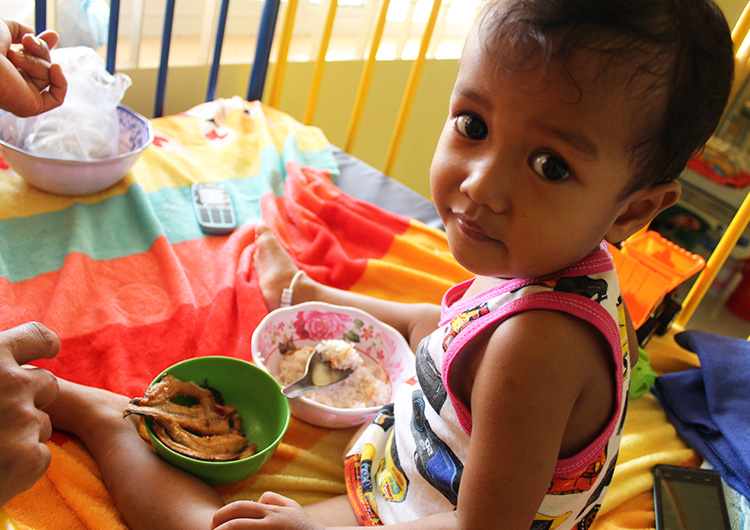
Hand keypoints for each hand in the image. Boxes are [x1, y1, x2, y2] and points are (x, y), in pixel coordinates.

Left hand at [0, 18, 66, 116]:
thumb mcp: (3, 27)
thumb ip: (18, 29)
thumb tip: (32, 34)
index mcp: (4, 64)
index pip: (31, 59)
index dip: (43, 47)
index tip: (52, 35)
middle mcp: (12, 80)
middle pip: (42, 66)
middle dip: (40, 50)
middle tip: (28, 41)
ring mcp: (20, 94)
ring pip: (46, 76)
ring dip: (34, 62)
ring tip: (12, 57)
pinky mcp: (28, 107)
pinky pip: (55, 99)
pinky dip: (60, 84)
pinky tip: (56, 69)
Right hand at [0, 322, 60, 505]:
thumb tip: (5, 363)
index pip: (36, 337)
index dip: (44, 344)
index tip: (49, 350)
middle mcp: (11, 383)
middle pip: (46, 383)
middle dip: (32, 398)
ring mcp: (22, 420)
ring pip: (42, 423)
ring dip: (22, 435)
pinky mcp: (28, 458)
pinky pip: (39, 456)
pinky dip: (20, 466)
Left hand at [211, 492, 325, 529]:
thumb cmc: (304, 528)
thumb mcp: (292, 508)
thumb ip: (274, 500)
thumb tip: (258, 499)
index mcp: (271, 511)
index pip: (239, 508)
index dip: (222, 515)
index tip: (214, 524)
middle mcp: (270, 523)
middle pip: (234, 523)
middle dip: (218, 528)